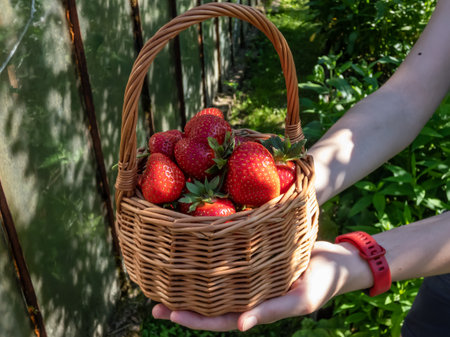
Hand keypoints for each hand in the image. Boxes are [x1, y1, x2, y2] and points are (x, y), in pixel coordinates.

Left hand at [152, 241, 369, 330]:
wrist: (339, 260)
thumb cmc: (323, 282)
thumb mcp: (299, 300)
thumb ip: (270, 312)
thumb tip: (239, 326)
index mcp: (256, 308)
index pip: (218, 318)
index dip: (193, 319)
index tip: (167, 313)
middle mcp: (249, 294)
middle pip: (210, 303)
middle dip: (183, 305)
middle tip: (154, 301)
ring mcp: (251, 277)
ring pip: (217, 283)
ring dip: (192, 283)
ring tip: (166, 279)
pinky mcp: (256, 259)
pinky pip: (230, 262)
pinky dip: (212, 262)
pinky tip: (196, 254)